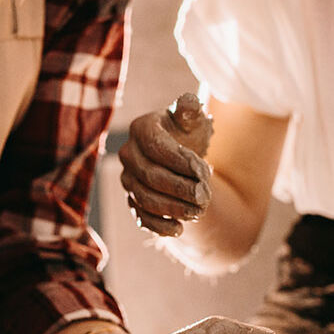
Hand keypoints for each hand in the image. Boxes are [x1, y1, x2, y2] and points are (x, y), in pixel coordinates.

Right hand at [120, 93, 214, 236]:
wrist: (181, 156)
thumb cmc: (188, 133)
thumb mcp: (193, 119)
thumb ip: (190, 110)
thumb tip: (188, 104)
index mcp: (141, 128)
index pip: (157, 147)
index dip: (180, 161)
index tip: (205, 171)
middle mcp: (128, 154)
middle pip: (151, 176)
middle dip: (180, 188)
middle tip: (205, 196)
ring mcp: (128, 179)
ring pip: (145, 199)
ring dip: (173, 208)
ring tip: (199, 211)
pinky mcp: (132, 201)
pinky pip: (141, 217)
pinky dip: (159, 226)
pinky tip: (180, 230)